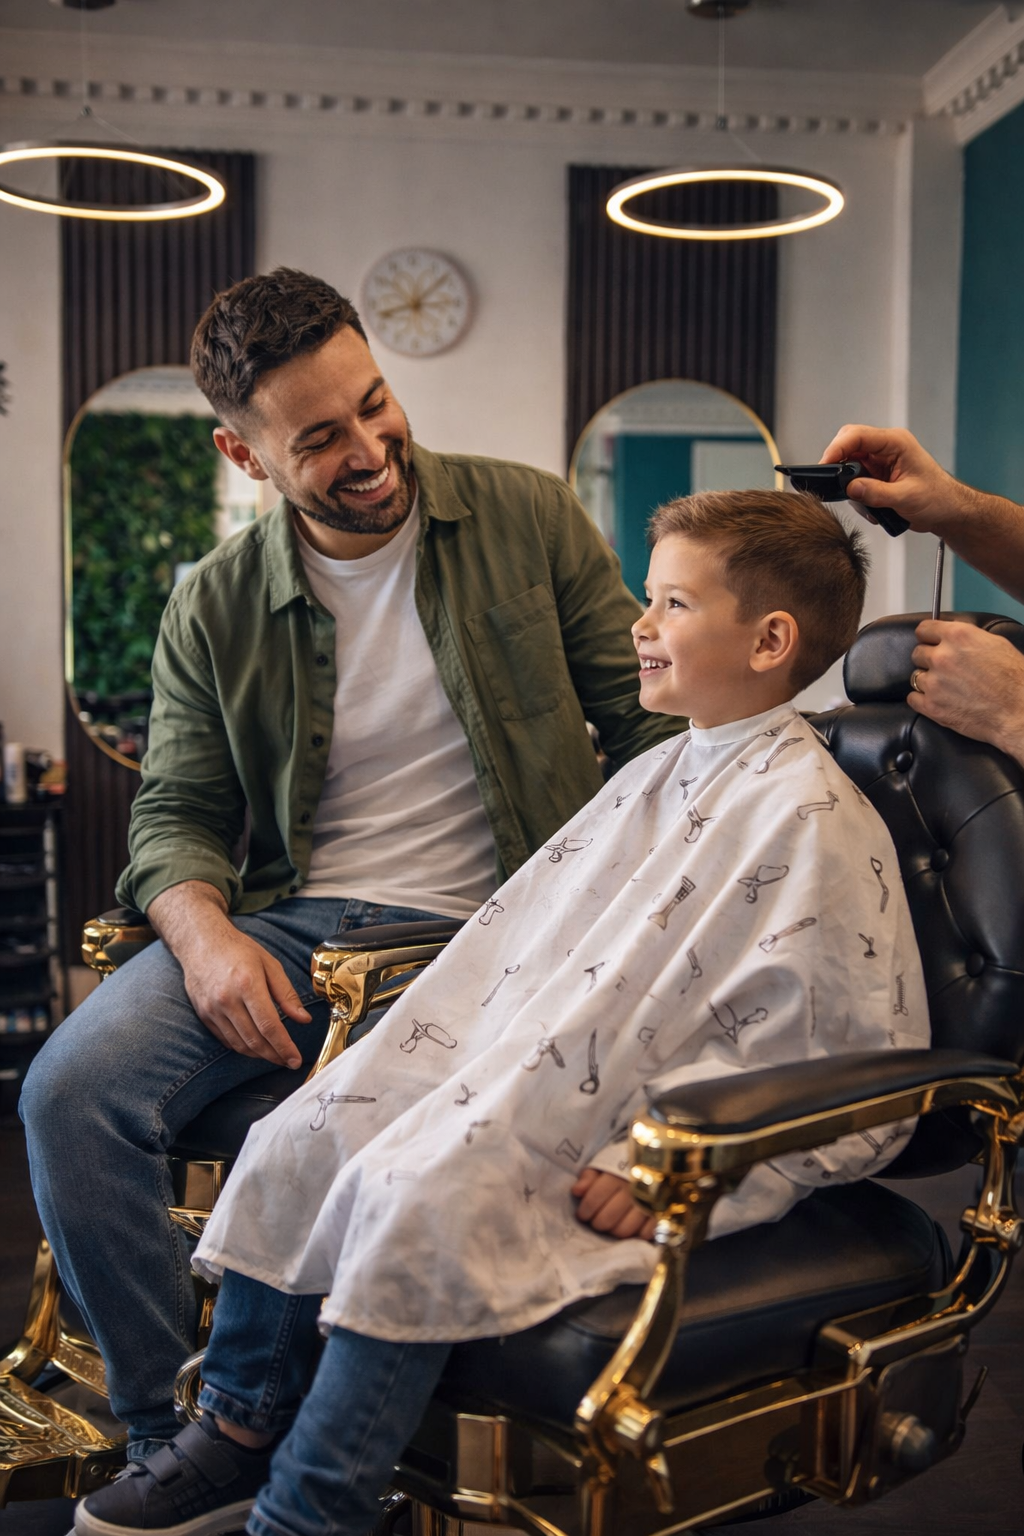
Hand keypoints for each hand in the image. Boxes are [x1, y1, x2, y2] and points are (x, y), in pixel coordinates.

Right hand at [148, 882, 310, 1067]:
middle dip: (274, 1055)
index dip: (284, 1047)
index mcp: (247, 984)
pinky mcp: (204, 1014)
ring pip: (239, 1044)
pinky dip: (242, 1047)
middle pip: (254, 1040)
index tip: (295, 1059)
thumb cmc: (239, 950)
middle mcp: (227, 999)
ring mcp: (212, 1009)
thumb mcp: (269, 964)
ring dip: (259, 1055)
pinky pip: (225, 1040)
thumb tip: (304, 1019)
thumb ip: (287, 994)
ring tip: (274, 1055)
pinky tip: (255, 1047)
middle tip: (287, 1061)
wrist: (201, 942)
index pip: (269, 1026)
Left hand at [572, 1167, 656, 1239]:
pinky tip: (631, 1227)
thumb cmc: (623, 1165)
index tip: (582, 1214)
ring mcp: (648, 1204)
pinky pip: (645, 1234)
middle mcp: (632, 1191)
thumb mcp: (604, 1164)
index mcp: (616, 1176)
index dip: (584, 1210)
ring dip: (614, 1231)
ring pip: (624, 1230)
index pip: (593, 1200)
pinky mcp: (660, 1214)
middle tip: (596, 1221)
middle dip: (597, 1223)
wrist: (656, 1160)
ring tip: (611, 1225)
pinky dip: (636, 1234)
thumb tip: (576, 1191)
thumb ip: (589, 1177)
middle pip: (607, 1218)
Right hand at [818, 424, 968, 534]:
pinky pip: (856, 479)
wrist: (948, 510)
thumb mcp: (905, 498)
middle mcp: (886, 448)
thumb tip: (850, 488)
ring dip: (849, 484)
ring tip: (865, 503)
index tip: (825, 466)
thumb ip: (875, 493)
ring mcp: (880, 461)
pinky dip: (857, 494)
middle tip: (833, 484)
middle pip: (848, 445)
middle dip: (838, 465)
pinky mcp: (877, 475)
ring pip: (849, 464)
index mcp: (896, 442)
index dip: (837, 449)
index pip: (857, 436)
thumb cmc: (938, 498)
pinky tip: (871, 507)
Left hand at [910, 620, 1023, 765]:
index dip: (927, 636)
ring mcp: (934, 683)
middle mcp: (942, 657)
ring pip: (916, 676)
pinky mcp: (932, 706)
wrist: (1018, 711)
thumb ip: (967, 637)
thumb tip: (952, 637)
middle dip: (928, 659)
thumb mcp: (995, 644)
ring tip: (946, 687)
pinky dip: (922, 700)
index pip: (924, 629)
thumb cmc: (1014, 680)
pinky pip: (912, 698)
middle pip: (917, 653)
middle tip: (943, 668)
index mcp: (958, 637)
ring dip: (928, 680)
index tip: (928, 641)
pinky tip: (938, 700)